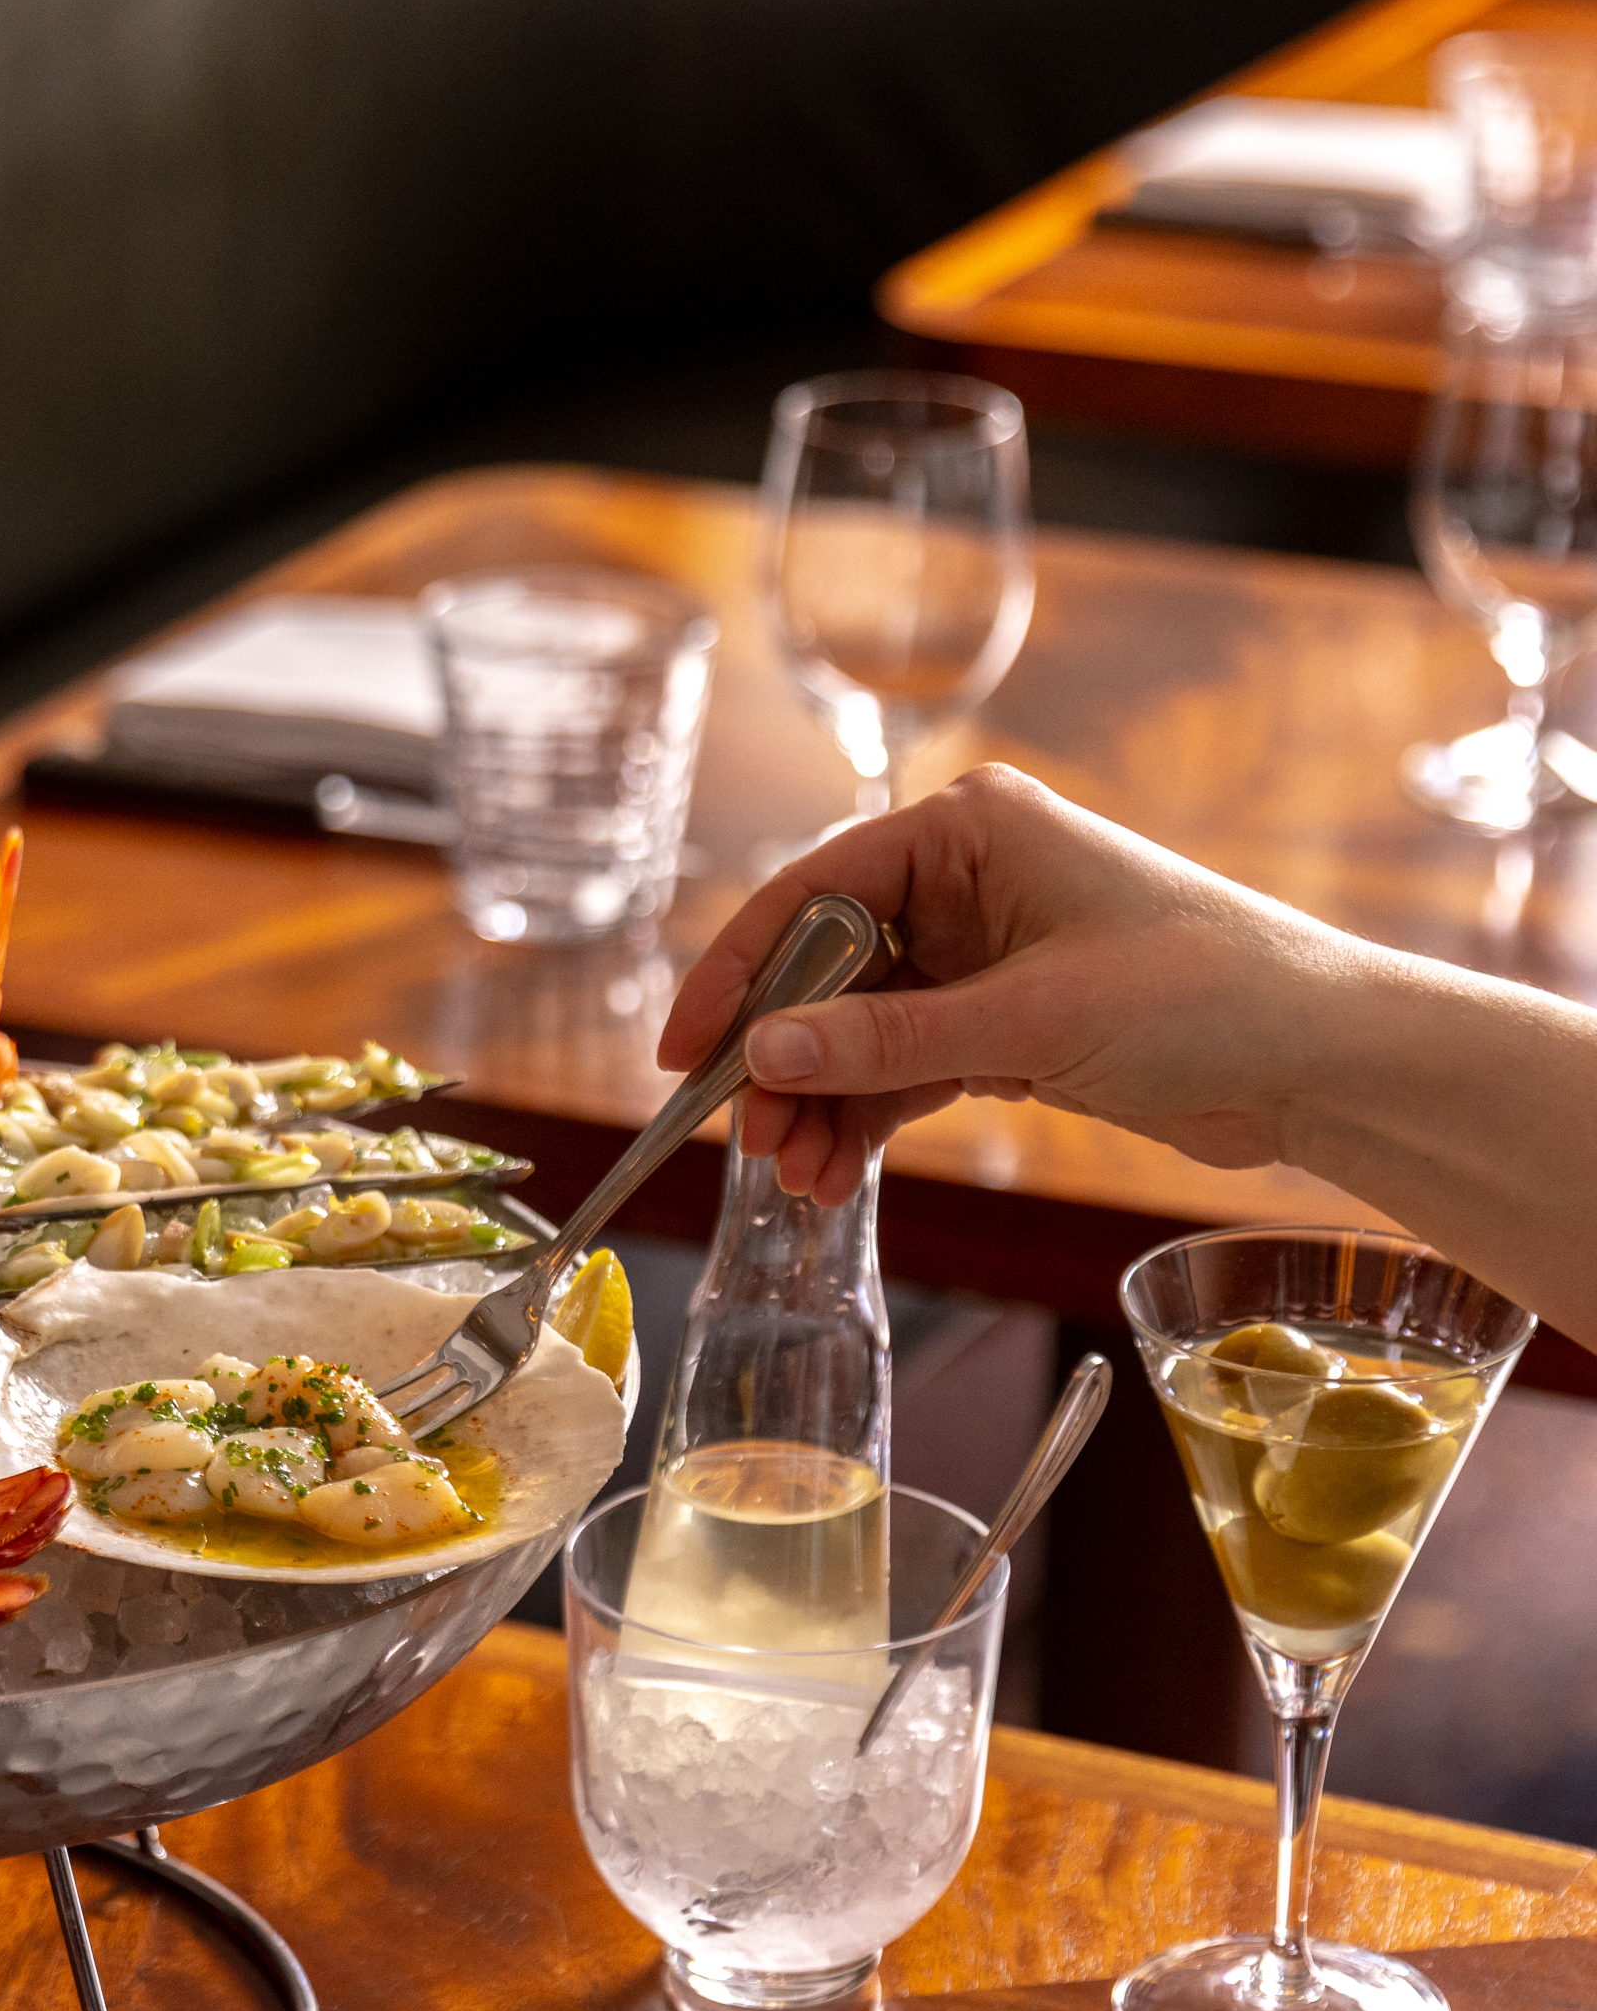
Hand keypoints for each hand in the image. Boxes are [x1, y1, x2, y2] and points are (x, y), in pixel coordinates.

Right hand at [655, 765, 1376, 1201]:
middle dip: (782, 1061)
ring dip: (820, 1105)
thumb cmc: (1207, 996)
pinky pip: (900, 1067)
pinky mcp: (1004, 1021)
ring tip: (800, 1179)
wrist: (1325, 1061)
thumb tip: (764, 1053)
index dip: (738, 975)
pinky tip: (838, 1175)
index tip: (686, 1053)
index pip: (812, 893)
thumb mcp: (1030, 1021)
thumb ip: (887, 1040)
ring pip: (856, 1029)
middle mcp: (968, 879)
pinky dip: (867, 1119)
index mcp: (969, 831)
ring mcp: (984, 953)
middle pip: (824, 969)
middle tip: (748, 1140)